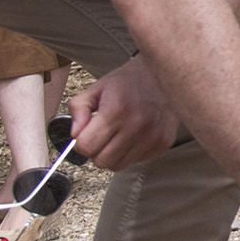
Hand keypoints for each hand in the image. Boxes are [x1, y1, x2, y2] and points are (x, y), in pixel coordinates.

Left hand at [67, 58, 184, 170]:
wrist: (164, 74)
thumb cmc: (128, 81)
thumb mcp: (97, 88)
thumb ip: (78, 109)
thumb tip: (74, 134)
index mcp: (116, 110)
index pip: (87, 146)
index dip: (81, 143)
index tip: (86, 135)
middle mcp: (137, 126)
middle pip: (102, 161)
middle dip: (96, 151)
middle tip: (102, 136)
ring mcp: (152, 136)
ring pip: (118, 166)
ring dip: (113, 154)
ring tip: (118, 135)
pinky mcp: (163, 143)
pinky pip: (136, 161)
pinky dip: (130, 152)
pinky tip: (133, 135)